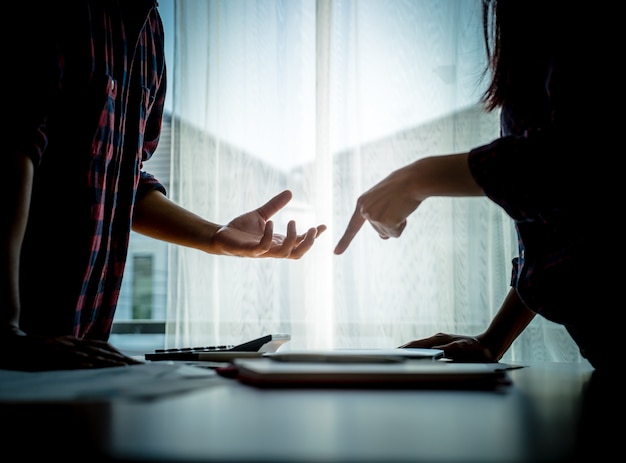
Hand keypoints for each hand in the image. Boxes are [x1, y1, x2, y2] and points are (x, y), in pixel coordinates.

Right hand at [0, 333, 143, 370]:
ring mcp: (62, 349)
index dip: (121, 355)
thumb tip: (96, 363)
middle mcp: (73, 344)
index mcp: (76, 343)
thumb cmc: (37, 350)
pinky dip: (80, 363)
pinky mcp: (50, 356)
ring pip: (89, 355)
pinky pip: (67, 360)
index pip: (104, 348)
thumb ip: (77, 355)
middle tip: (140, 368)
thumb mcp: (60, 350)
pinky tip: (92, 367)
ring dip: (108, 362)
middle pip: (102, 351)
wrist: (11, 344)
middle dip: (122, 360)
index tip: (137, 364)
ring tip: (125, 368)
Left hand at [214, 190, 325, 258]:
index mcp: (277, 242)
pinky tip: (270, 223)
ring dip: (292, 239)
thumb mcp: (261, 214)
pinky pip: (263, 247)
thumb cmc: (240, 229)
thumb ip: (275, 206)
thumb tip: (290, 192)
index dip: (313, 236)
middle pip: (297, 254)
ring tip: (293, 221)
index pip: (300, 243)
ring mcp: (261, 252)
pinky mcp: (248, 251)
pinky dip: (269, 236)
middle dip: (308, 243)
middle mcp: (272, 249)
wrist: (220, 236)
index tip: (324, 226)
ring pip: (284, 253)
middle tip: (312, 228)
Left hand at [334, 165, 421, 254]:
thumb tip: (383, 237)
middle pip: (378, 229)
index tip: (336, 253)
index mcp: (362, 203)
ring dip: (397, 223)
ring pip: (387, 233)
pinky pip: (395, 234)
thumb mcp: (385, 201)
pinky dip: (402, 225)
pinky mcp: (385, 222)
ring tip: (401, 206)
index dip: (344, 241)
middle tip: (397, 204)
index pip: (352, 226)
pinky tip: (403, 211)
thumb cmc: (402, 188)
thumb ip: (379, 217)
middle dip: (390, 222)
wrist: (413, 180)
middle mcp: (364, 210)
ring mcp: (374, 216)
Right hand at [400, 333, 496, 362]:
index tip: (394, 353)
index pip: (417, 344)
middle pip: (415, 345)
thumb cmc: (479, 348)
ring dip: (410, 353)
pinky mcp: (443, 347)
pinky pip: (426, 351)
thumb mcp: (467, 348)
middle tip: (389, 358)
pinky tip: (415, 362)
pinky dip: (418, 356)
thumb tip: (438, 350)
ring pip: (420, 348)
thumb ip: (453, 348)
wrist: (490, 345)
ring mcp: (440, 342)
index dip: (405, 349)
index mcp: (439, 339)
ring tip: (398, 361)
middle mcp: (437, 339)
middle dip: (402, 351)